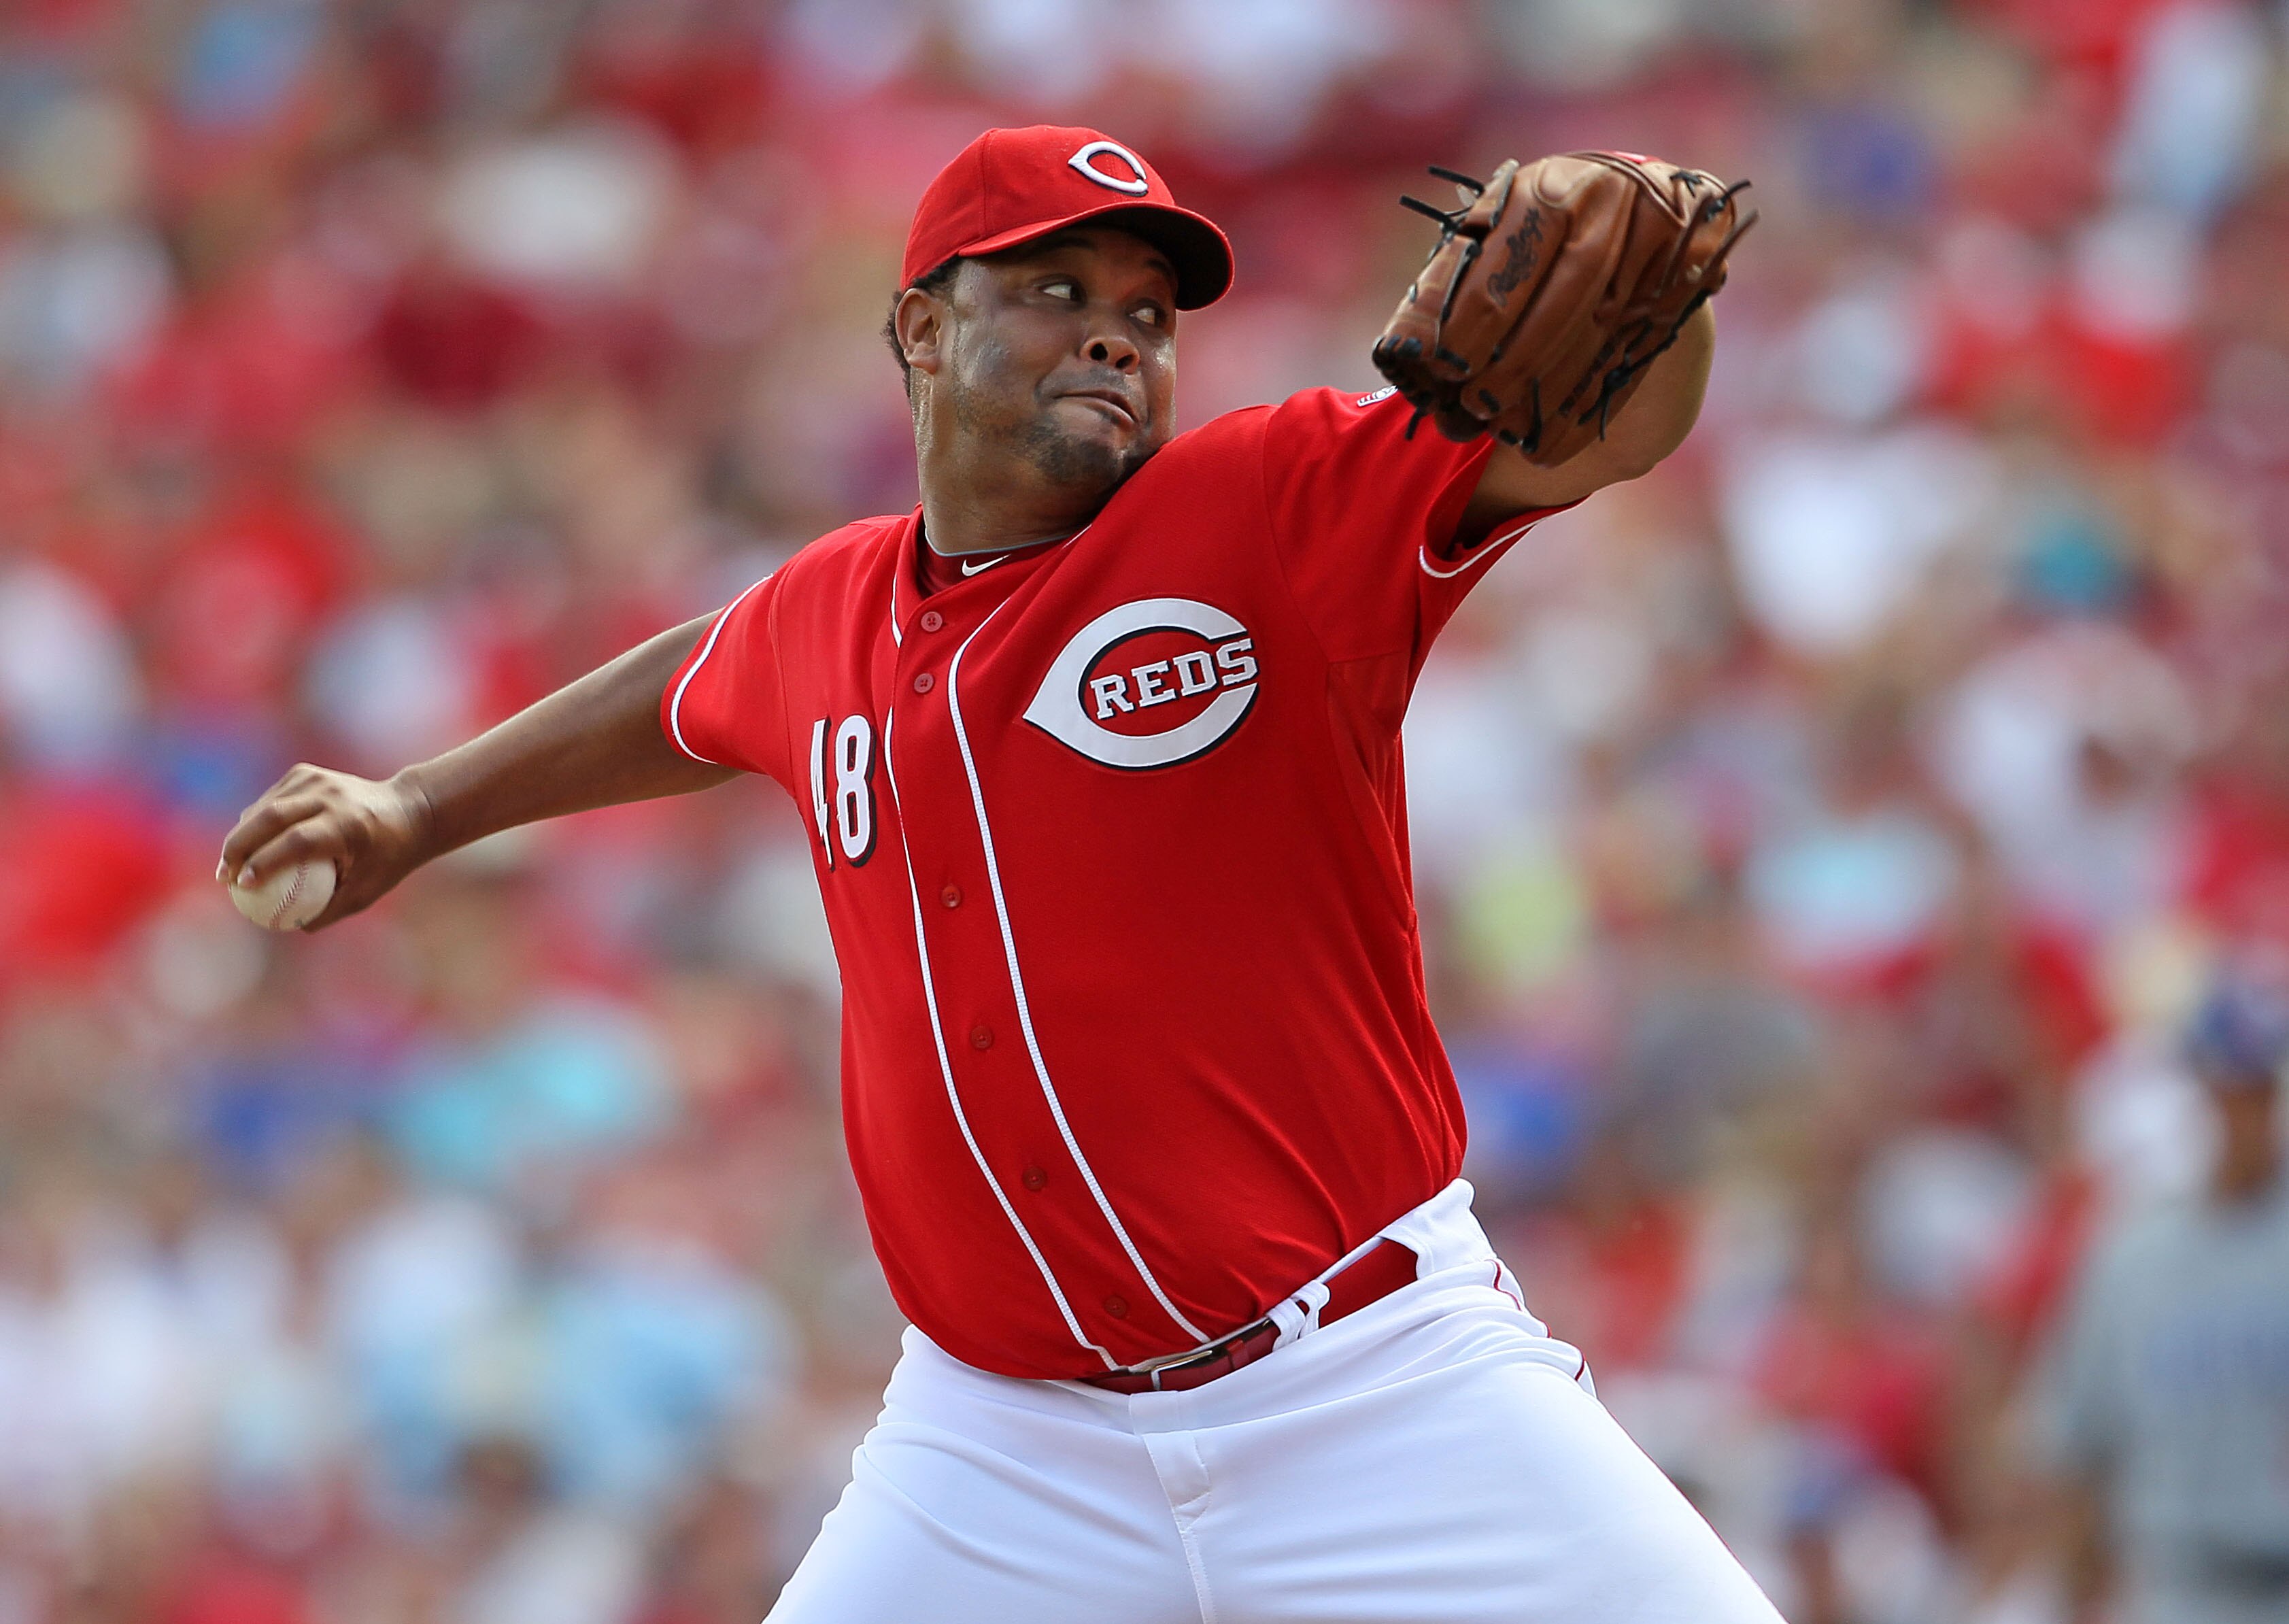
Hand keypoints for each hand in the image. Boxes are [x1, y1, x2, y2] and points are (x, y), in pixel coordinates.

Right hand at [217, 764, 437, 929]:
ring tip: (228, 864)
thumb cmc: (388, 859)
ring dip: (241, 833)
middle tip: (223, 876)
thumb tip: (289, 927)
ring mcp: (318, 779)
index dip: (266, 862)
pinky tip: (245, 843)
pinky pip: (271, 798)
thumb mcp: (368, 891)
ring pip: (266, 805)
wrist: (409, 810)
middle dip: (238, 846)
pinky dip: (254, 820)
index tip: (243, 885)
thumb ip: (330, 910)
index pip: (298, 841)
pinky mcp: (307, 772)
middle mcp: (332, 797)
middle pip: (272, 816)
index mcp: (349, 825)